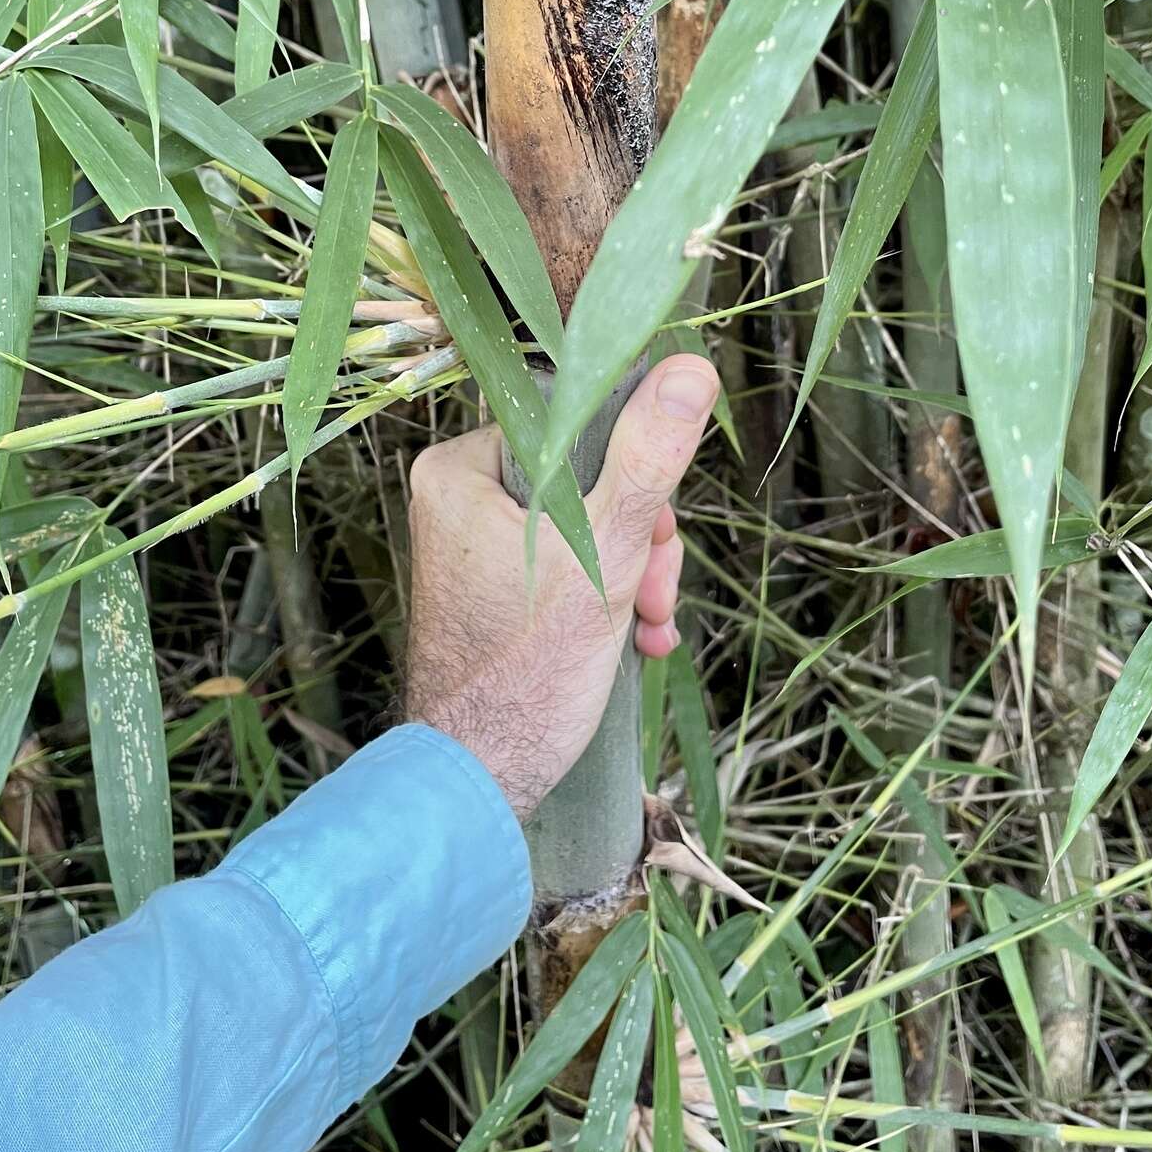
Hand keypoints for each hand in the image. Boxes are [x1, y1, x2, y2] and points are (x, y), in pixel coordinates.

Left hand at [403, 355, 719, 819]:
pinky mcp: (497, 593)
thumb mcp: (606, 552)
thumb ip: (648, 458)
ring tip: (649, 626)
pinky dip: (611, 602)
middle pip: (589, 481)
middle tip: (655, 592)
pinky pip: (572, 569)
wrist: (480, 783)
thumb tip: (691, 368)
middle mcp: (459, 498)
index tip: (658, 523)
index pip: (574, 423)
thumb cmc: (528, 670)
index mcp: (462, 467)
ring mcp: (477, 549)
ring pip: (591, 529)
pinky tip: (638, 641)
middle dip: (642, 540)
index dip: (633, 468)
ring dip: (637, 577)